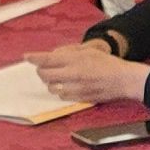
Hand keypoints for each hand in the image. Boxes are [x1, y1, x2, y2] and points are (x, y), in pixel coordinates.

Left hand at [31, 42, 149, 103]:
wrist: (123, 80)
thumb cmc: (107, 63)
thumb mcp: (88, 51)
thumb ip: (69, 52)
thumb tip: (53, 55)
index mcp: (74, 60)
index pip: (47, 59)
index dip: (34, 58)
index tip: (26, 57)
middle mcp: (72, 74)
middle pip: (45, 75)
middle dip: (42, 71)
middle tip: (44, 68)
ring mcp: (75, 88)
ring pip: (52, 87)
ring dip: (52, 82)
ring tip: (59, 78)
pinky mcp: (79, 98)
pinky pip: (62, 96)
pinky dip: (61, 91)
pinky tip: (68, 86)